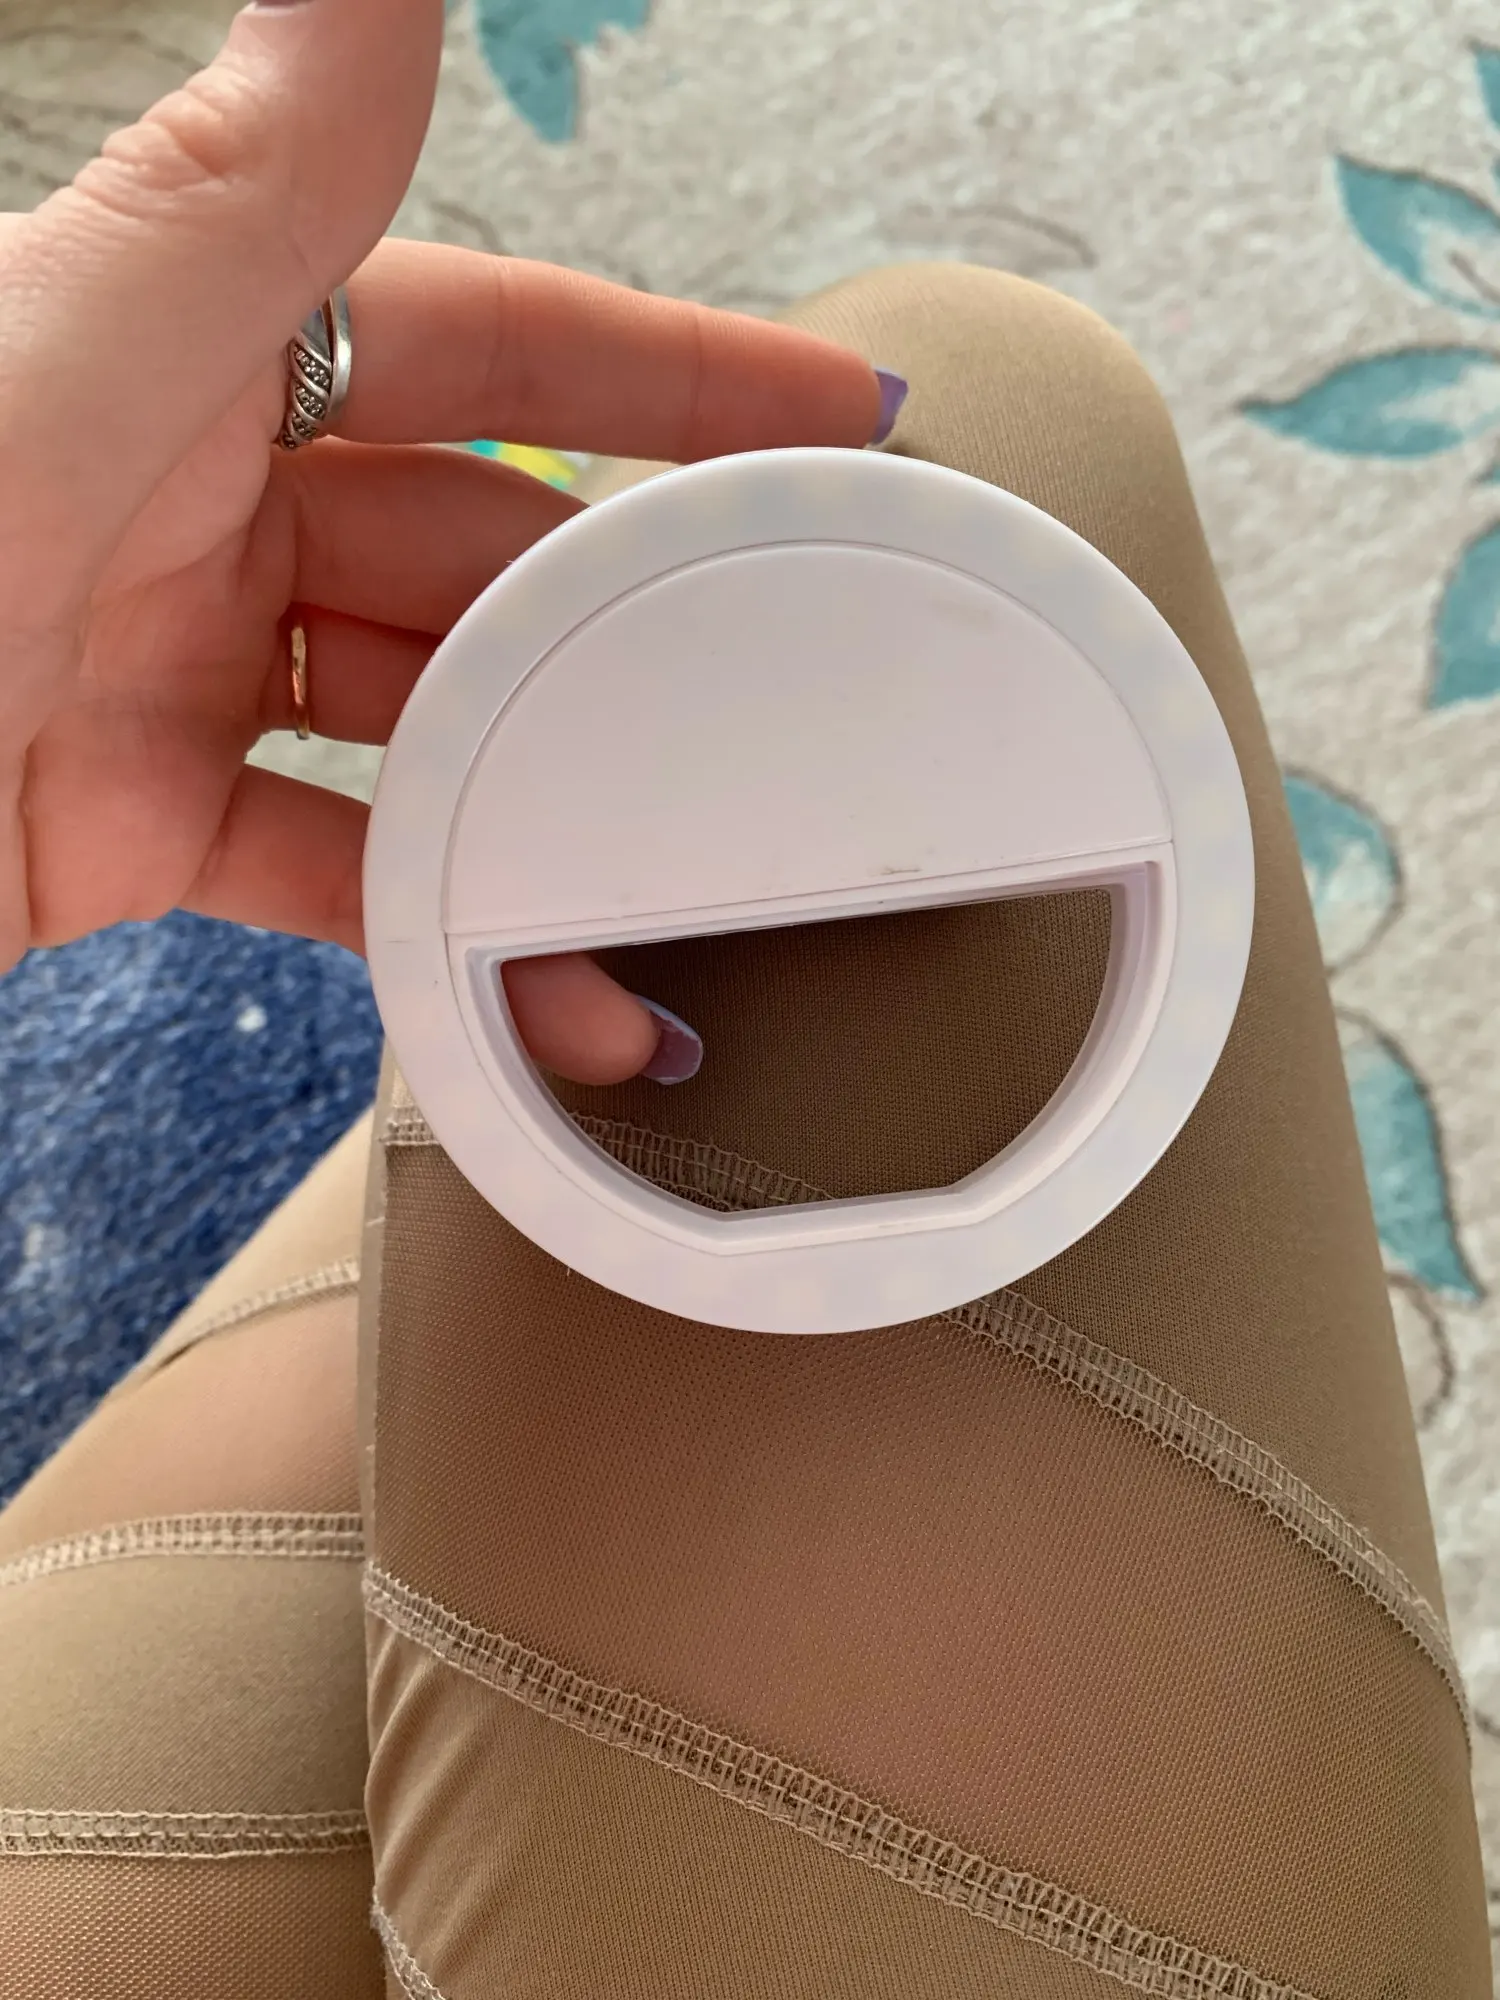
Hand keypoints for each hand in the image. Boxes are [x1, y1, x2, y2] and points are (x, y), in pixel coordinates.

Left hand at [0, 0, 886, 1082]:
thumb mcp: (74, 346)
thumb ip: (256, 180)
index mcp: (189, 356)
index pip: (488, 339)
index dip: (673, 371)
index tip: (836, 412)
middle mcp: (193, 498)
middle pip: (478, 548)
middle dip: (630, 616)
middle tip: (788, 678)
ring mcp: (171, 668)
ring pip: (421, 726)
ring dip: (548, 805)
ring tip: (684, 870)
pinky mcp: (136, 823)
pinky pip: (331, 868)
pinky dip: (435, 929)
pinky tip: (538, 983)